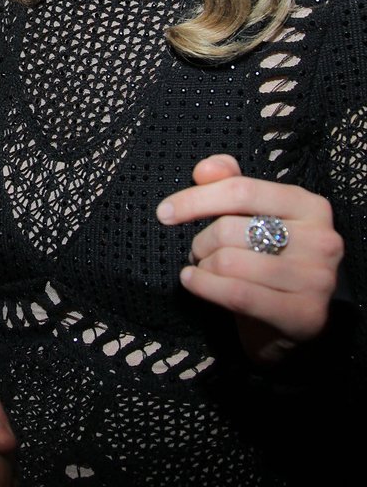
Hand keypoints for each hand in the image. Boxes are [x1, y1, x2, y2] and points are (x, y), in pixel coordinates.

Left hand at [156, 155, 343, 362]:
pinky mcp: (305, 314)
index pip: (241, 190)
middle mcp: (321, 240)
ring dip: (203, 267)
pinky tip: (193, 282)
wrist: (292, 316)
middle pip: (230, 229)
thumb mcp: (253, 215)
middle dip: (201, 242)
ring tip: (203, 269)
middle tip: (198, 252)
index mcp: (309, 206)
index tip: (165, 212)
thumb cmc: (269, 257)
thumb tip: (205, 170)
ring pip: (230, 262)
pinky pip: (238, 294)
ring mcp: (317, 279)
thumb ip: (229, 183)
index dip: (196, 199)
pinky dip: (204, 287)